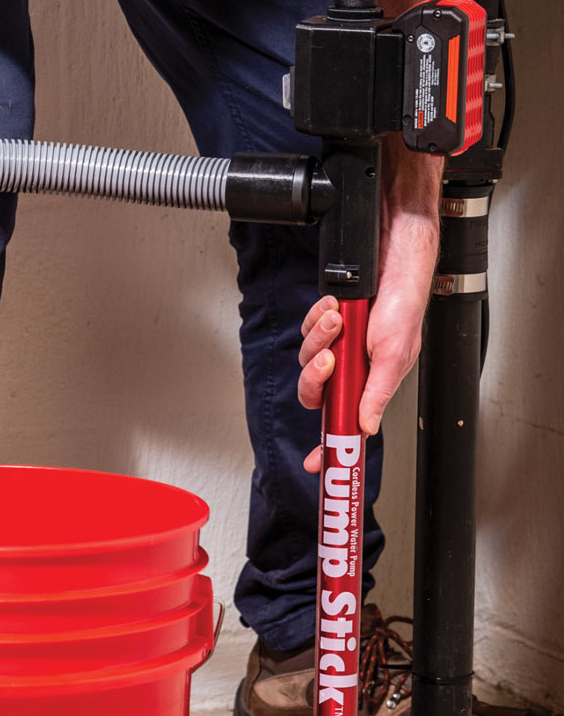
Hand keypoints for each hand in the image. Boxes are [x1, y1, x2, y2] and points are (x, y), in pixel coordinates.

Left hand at [298, 145, 441, 472]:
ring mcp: (341, 344)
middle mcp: (355, 367)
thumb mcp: (396, 351)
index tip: (316, 464)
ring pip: (308, 358)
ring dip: (318, 338)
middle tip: (331, 359)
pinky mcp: (329, 321)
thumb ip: (377, 392)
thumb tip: (366, 427)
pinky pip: (308, 330)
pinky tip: (333, 308)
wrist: (394, 251)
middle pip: (315, 391)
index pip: (346, 422)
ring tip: (338, 320)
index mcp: (373, 382)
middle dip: (316, 375)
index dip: (329, 445)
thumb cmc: (406, 297)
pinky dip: (317, 319)